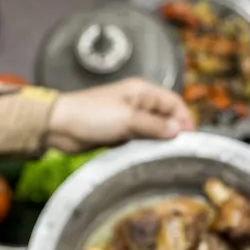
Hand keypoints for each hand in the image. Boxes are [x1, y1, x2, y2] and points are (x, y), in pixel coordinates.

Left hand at [45, 77, 195, 152]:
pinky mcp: (117, 133)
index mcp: (141, 91)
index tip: (191, 138)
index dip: (184, 118)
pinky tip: (148, 158)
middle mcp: (136, 103)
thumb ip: (153, 126)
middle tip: (181, 151)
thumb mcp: (127, 119)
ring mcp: (126, 118)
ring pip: (151, 130)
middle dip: (173, 131)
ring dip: (158, 141)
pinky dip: (144, 147)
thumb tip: (177, 130)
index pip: (173, 102)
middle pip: (164, 117)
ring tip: (167, 157)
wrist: (58, 127)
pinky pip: (137, 140)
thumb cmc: (91, 115)